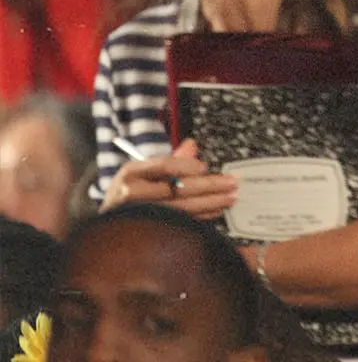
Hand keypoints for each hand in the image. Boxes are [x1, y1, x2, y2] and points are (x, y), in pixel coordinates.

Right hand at [100, 138, 238, 220]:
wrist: (106, 230)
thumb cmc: (128, 196)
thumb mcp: (142, 173)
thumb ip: (170, 161)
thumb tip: (192, 145)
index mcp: (131, 173)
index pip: (162, 166)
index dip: (186, 166)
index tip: (205, 167)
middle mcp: (131, 194)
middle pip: (177, 188)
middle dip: (209, 185)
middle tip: (232, 182)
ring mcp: (138, 216)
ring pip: (182, 208)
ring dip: (211, 202)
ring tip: (231, 197)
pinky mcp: (148, 232)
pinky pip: (180, 222)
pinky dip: (201, 217)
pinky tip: (216, 211)